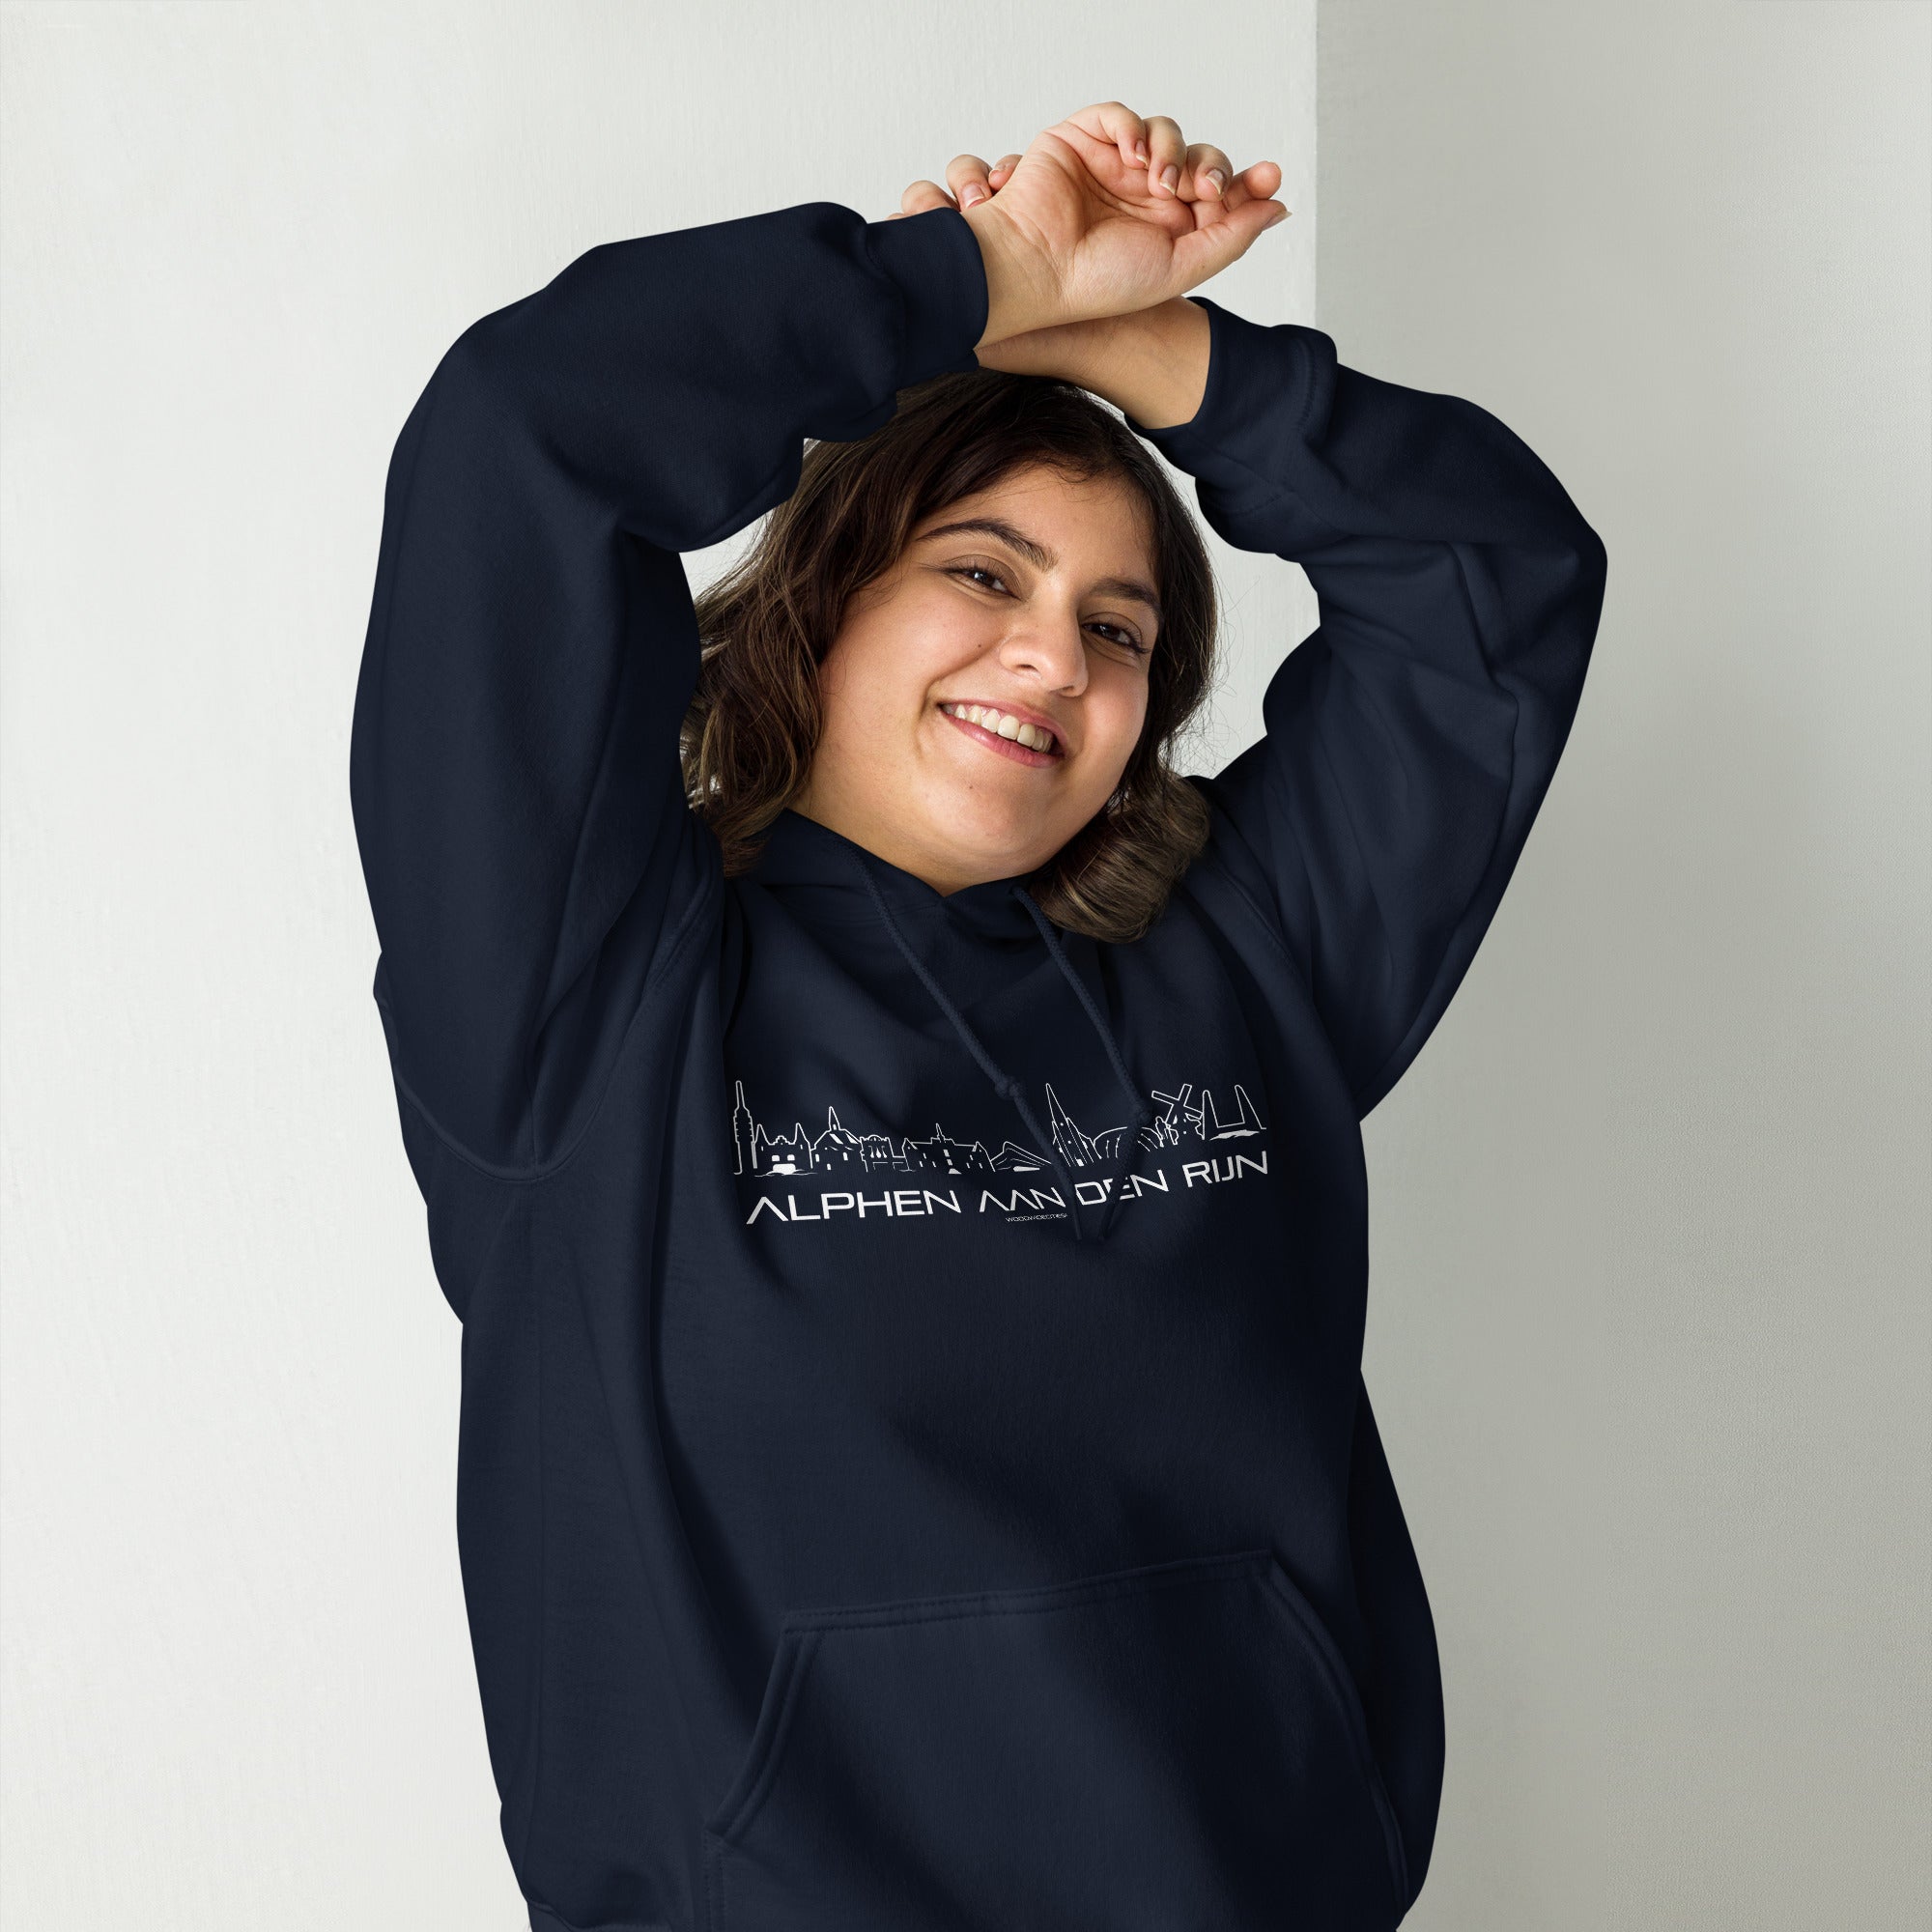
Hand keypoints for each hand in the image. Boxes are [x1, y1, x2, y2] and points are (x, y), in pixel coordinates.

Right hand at [886, 102, 1287, 347]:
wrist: (1035, 272)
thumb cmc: (1097, 284)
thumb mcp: (1179, 268)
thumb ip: (1230, 238)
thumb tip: (1277, 207)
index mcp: (1165, 228)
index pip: (1216, 193)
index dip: (1245, 183)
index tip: (1270, 179)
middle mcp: (1141, 195)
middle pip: (1197, 157)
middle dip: (1210, 167)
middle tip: (1204, 191)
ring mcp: (1111, 166)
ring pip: (1164, 133)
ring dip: (1172, 150)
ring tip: (1160, 182)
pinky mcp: (1080, 141)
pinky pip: (1118, 114)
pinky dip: (1133, 126)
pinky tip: (1134, 156)